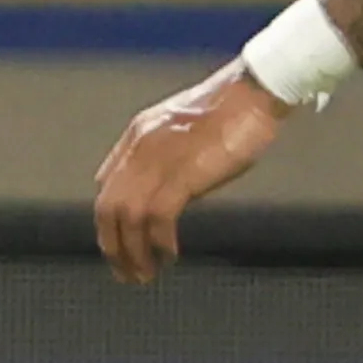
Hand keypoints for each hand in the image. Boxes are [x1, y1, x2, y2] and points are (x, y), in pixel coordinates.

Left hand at [94, 60, 294, 282]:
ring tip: (146, 272)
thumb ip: (168, 156)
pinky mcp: (183, 173)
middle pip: (108, 209)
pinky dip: (158, 242)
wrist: (256, 90)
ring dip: (133, 252)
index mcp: (138, 136)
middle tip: (126, 271)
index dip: (110, 221)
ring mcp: (159, 161)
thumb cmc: (235, 107)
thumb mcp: (187, 129)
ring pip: (127, 218)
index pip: (107, 187)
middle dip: (113, 246)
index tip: (120, 243)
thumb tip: (170, 190)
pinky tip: (169, 253)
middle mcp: (140, 149)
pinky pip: (157, 217)